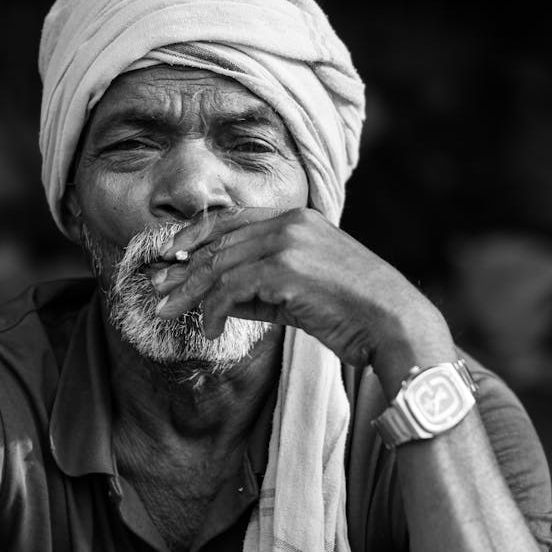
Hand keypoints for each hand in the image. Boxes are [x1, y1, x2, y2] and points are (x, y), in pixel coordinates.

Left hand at [152, 208, 453, 389]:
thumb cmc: (354, 313)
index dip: (196, 236)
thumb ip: (261, 288)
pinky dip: (214, 311)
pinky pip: (231, 290)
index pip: (232, 220)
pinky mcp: (285, 270)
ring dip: (189, 294)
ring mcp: (287, 243)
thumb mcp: (301, 292)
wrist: (394, 323)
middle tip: (157, 290)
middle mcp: (289, 223)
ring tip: (168, 313)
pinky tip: (211, 332)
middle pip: (219, 244)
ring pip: (219, 266)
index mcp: (297, 219)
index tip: (172, 256)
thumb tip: (217, 300)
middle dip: (183, 270)